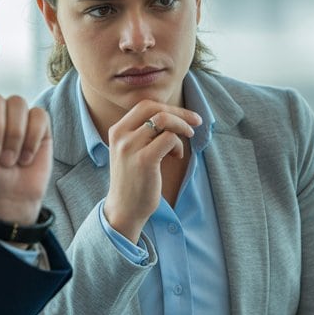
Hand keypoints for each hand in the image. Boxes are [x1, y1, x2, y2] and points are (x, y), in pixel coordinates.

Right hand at [102, 100, 200, 241]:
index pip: (145, 105)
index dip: (169, 107)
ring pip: (164, 120)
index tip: (186, 116)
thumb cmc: (134, 180)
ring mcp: (131, 147)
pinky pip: (169, 138)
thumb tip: (173, 115)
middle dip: (179, 112)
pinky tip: (176, 156)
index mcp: (117, 130)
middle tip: (196, 122)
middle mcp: (121, 135)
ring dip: (181, 127)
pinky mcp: (144, 160)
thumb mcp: (132, 151)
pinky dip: (178, 145)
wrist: (124, 209)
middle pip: (153, 107)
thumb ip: (144, 133)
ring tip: (188, 138)